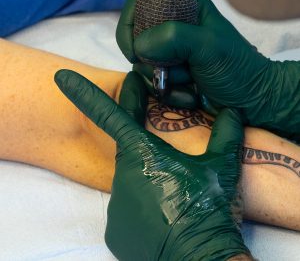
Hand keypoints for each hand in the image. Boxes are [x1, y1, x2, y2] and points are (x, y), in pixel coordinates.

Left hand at [55, 69, 249, 259]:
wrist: (201, 259)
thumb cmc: (207, 208)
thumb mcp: (221, 167)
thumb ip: (225, 134)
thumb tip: (232, 110)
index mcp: (143, 154)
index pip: (110, 115)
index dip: (85, 94)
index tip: (63, 78)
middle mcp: (121, 176)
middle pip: (131, 153)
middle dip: (150, 156)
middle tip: (175, 173)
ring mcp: (115, 206)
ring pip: (132, 183)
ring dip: (151, 184)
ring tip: (174, 200)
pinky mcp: (115, 230)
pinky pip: (128, 209)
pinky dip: (145, 208)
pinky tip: (163, 217)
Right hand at [117, 0, 299, 141]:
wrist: (250, 101)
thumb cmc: (236, 69)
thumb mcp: (209, 46)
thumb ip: (174, 37)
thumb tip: (139, 46)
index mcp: (182, 10)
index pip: (138, 8)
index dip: (130, 30)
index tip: (135, 54)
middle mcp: (171, 32)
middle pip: (138, 45)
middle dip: (156, 65)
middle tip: (183, 71)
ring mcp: (169, 57)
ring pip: (144, 70)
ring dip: (167, 83)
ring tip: (193, 83)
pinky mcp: (170, 78)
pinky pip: (154, 87)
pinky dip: (171, 95)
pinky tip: (191, 95)